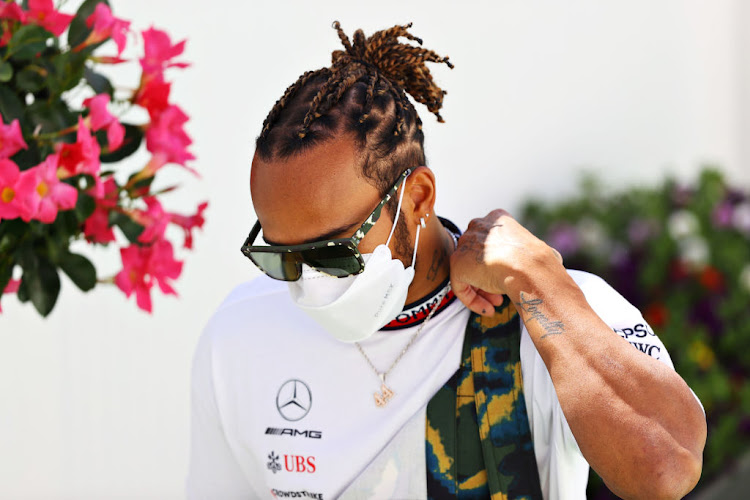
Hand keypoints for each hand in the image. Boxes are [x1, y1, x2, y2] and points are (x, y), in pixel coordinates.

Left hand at [449, 209, 563, 315]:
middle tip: (501, 294)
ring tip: (497, 304)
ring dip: (482, 291)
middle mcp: (479, 227)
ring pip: (469, 271)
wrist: (527, 266)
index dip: (501, 263)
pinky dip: (472, 300)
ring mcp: (466, 244)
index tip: (511, 277)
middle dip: (489, 277)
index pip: (492, 242)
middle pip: (479, 257)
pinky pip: (460, 285)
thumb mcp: (535, 249)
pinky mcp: (457, 263)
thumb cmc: (538, 261)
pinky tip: (488, 310)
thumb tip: (543, 261)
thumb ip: (525, 253)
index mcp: (498, 219)